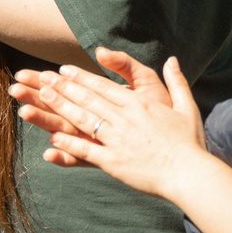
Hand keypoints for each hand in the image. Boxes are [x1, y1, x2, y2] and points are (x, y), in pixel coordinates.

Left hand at [9, 47, 205, 199]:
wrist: (190, 173)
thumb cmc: (190, 142)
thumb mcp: (187, 106)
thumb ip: (177, 81)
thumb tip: (172, 59)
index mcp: (139, 105)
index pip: (104, 86)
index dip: (82, 78)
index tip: (64, 70)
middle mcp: (125, 118)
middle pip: (88, 99)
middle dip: (63, 87)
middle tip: (41, 78)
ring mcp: (117, 140)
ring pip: (83, 119)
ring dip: (60, 107)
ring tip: (40, 98)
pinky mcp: (114, 162)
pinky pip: (86, 150)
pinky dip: (69, 143)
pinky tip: (51, 138)